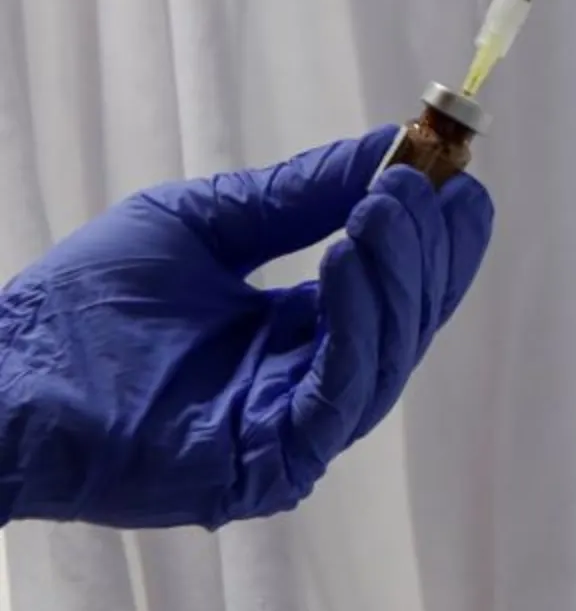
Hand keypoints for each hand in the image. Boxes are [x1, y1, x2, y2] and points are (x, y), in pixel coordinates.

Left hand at [0, 130, 493, 530]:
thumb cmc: (83, 305)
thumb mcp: (206, 224)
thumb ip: (295, 196)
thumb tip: (390, 145)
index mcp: (299, 336)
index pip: (394, 290)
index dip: (432, 238)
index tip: (457, 176)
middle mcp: (307, 385)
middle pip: (407, 323)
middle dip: (426, 250)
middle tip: (427, 183)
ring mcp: (291, 431)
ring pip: (386, 357)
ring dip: (397, 276)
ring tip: (385, 206)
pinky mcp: (268, 466)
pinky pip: (339, 395)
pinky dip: (357, 325)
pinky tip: (346, 257)